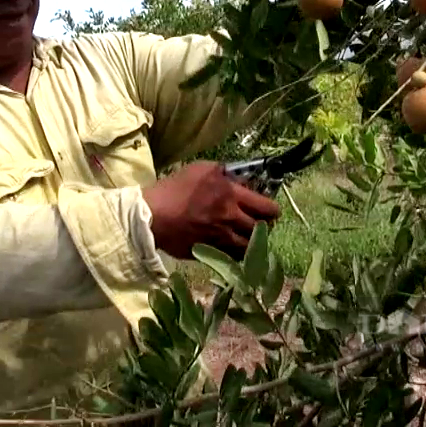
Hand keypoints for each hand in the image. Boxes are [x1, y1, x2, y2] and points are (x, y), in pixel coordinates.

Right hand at [142, 161, 280, 260]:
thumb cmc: (175, 188)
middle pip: (261, 229)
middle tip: (262, 225)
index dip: (273, 210)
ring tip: (250, 238)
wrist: (152, 216)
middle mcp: (230, 219)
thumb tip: (242, 179)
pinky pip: (232, 257)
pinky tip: (234, 248)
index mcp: (231, 195)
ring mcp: (221, 239)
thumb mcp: (201, 169)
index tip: (272, 211)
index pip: (266, 207)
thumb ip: (225, 173)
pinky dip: (237, 253)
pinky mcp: (210, 253)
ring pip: (249, 246)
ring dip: (253, 242)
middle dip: (266, 227)